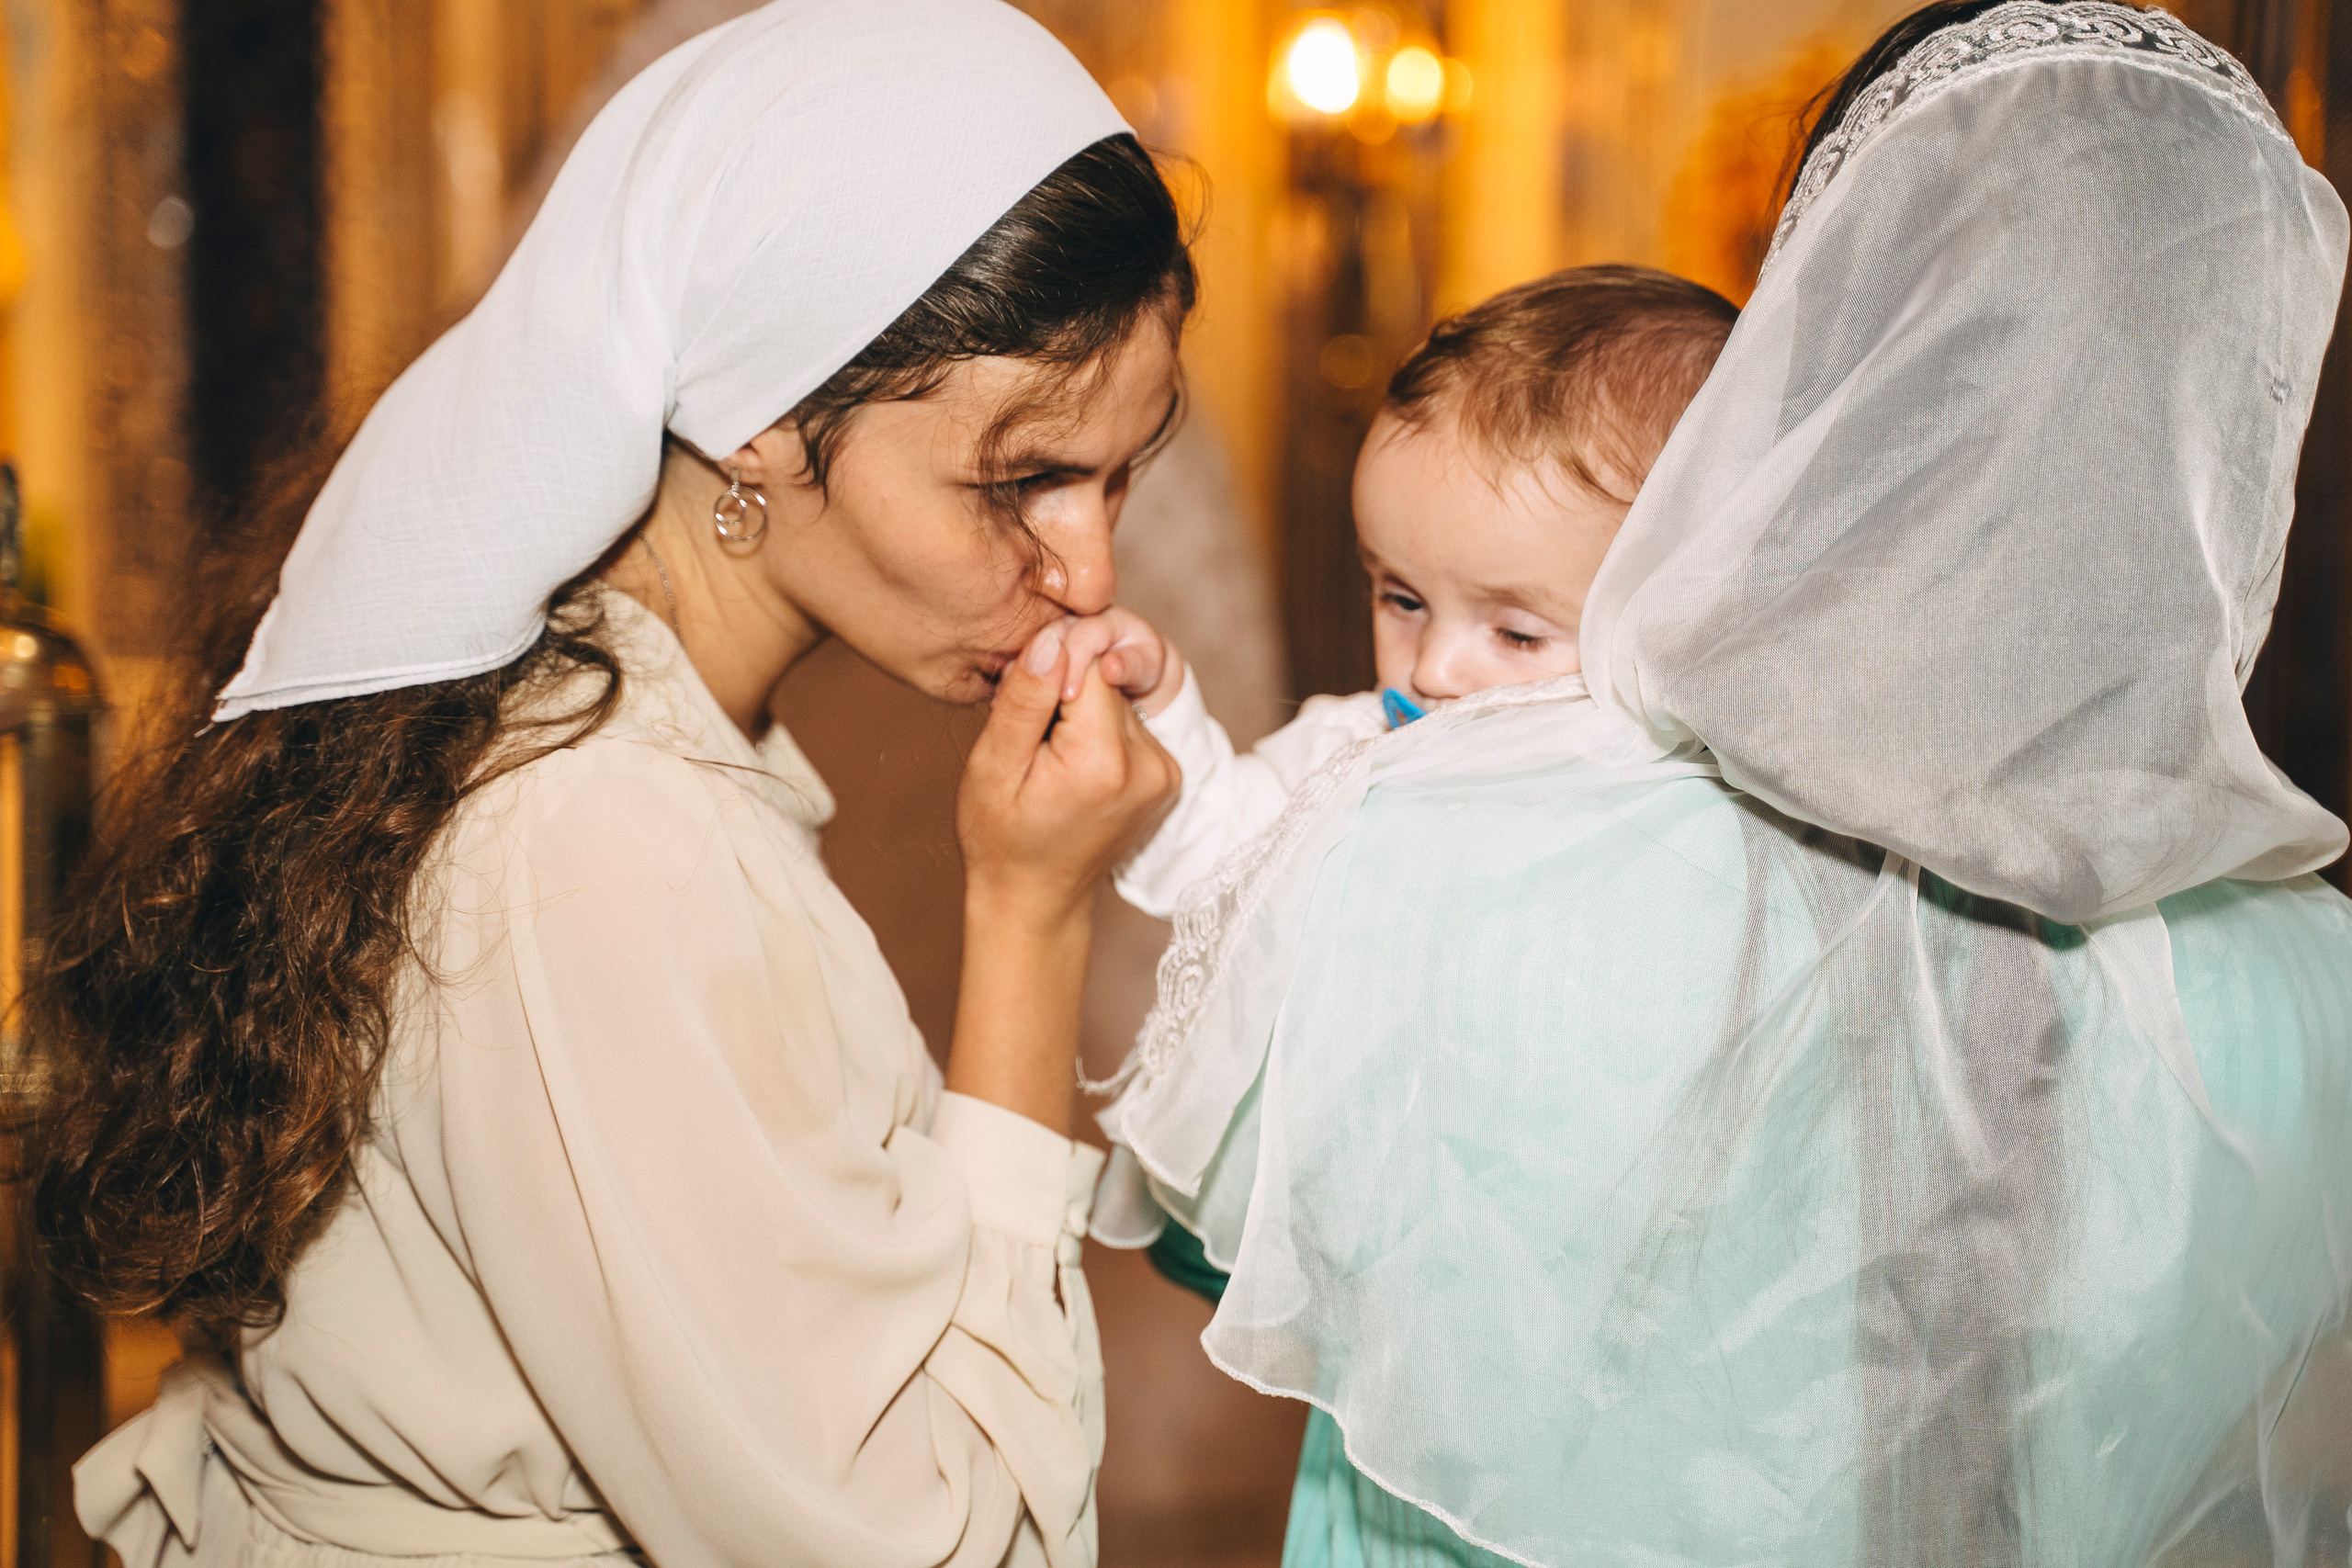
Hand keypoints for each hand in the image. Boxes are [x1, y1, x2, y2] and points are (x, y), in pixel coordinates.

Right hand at [959, 623, 1179, 931]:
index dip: (1052, 663)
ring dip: (1081, 708)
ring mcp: (1164, 770)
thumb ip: (1026, 699)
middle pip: (1108, 677)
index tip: (1021, 694)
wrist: (1036, 896)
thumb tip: (1054, 639)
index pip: (1092, 662)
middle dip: (1065, 688)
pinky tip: (1070, 761)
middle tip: (1028, 732)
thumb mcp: (993, 766)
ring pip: (1119, 696)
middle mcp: (1148, 763)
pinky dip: (1098, 727)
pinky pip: (1129, 721)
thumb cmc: (1002, 837)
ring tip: (1047, 752)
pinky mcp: (1167, 773)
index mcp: (1104, 761)